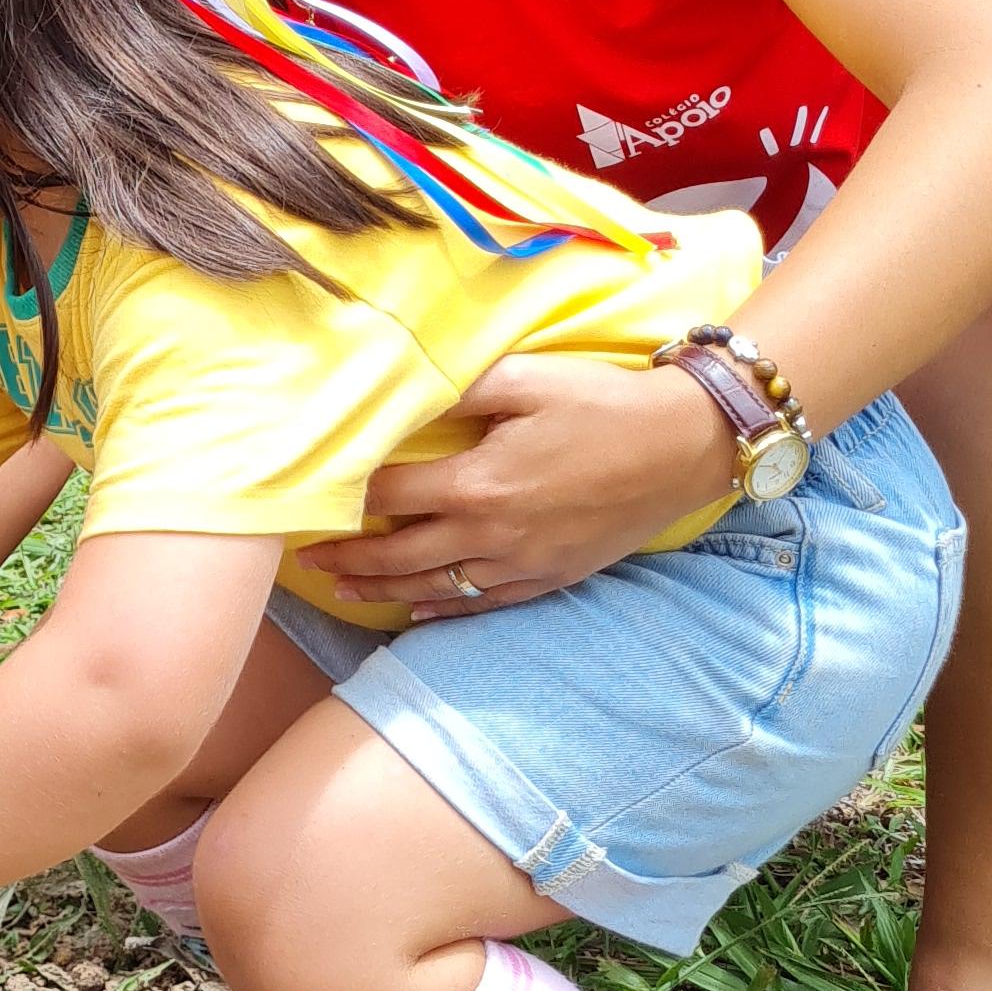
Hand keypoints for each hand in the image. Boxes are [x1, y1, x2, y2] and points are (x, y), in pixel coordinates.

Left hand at [300, 353, 738, 619]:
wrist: (684, 446)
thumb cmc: (602, 403)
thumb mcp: (525, 379)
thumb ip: (457, 391)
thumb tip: (403, 398)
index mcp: (478, 484)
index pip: (389, 493)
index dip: (345, 493)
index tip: (309, 494)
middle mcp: (492, 534)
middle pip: (399, 554)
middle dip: (348, 557)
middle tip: (307, 558)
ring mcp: (523, 563)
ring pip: (437, 588)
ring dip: (384, 590)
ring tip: (343, 588)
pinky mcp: (552, 576)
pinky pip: (486, 603)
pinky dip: (445, 609)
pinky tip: (418, 611)